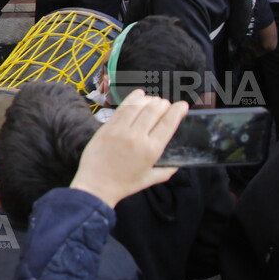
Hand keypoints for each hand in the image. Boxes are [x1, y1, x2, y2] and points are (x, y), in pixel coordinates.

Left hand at [70, 89, 188, 207]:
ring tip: (154, 99)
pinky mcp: (107, 127)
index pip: (168, 123)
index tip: (183, 105)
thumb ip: (166, 171)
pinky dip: (132, 98)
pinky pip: (122, 108)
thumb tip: (177, 164)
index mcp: (151, 150)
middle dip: (163, 104)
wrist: (96, 185)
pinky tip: (139, 94)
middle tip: (166, 104)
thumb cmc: (123, 184)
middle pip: (154, 111)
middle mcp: (137, 137)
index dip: (177, 111)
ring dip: (149, 100)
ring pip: (138, 106)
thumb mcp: (150, 180)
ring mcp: (120, 131)